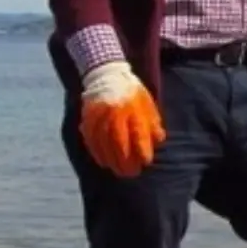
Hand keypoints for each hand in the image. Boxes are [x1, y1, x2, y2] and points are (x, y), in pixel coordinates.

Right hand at [79, 60, 165, 176]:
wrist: (106, 73)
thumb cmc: (131, 92)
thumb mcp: (147, 102)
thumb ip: (153, 122)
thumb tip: (158, 141)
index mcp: (133, 108)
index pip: (138, 133)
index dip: (142, 150)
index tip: (146, 162)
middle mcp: (115, 112)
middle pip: (119, 142)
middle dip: (126, 161)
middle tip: (131, 173)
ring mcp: (99, 115)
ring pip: (103, 143)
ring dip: (110, 160)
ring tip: (117, 171)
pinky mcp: (87, 117)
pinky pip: (90, 139)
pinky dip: (96, 152)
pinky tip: (103, 162)